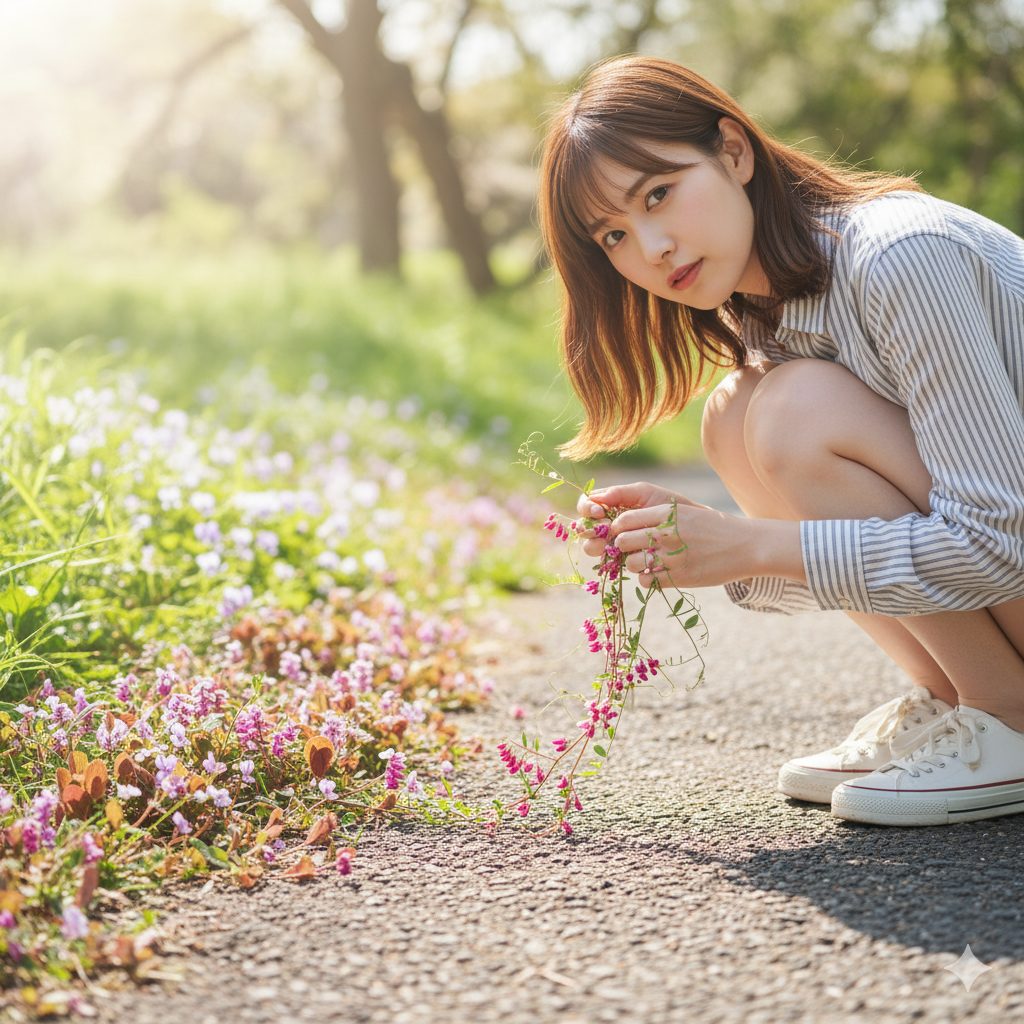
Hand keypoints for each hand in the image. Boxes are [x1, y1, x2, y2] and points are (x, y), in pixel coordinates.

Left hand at [576, 481, 757, 589]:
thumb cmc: (712, 527)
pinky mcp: (679, 577)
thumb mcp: (685, 512)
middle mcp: (667, 533)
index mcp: (667, 513)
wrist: (745, 545)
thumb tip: (622, 525)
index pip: (624, 520)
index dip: (617, 528)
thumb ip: (656, 517)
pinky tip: (659, 573)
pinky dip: (648, 578)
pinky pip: (646, 581)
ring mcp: (672, 556)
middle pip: (622, 542)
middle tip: (632, 549)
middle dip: (622, 547)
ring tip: (648, 561)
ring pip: (632, 563)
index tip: (622, 533)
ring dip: (635, 564)